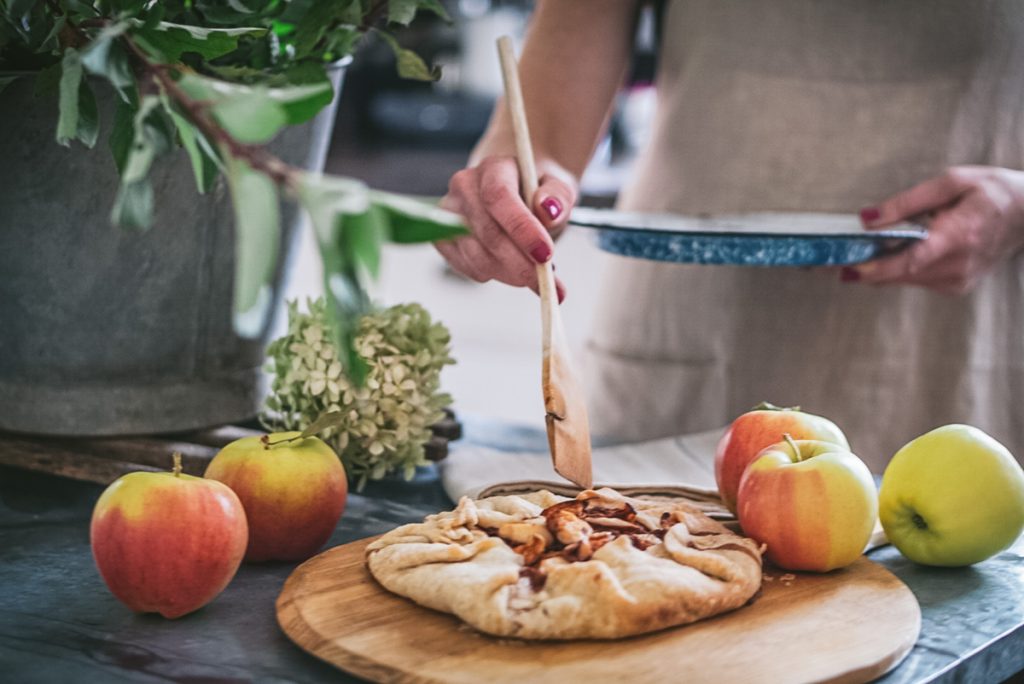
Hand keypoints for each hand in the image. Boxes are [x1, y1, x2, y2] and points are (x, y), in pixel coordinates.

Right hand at [436, 156, 576, 301]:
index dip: (522, 229)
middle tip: (545, 280)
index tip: (545, 254)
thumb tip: (549, 211)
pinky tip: (512, 269)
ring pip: (477, 256)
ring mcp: (448, 215)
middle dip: (520, 262)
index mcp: (493, 168)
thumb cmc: (537, 192)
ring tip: (534, 275)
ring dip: (510, 273)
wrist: (516, 193)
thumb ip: (558, 196)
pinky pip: (468, 268)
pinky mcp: (444, 240)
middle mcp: (464, 187)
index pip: (499, 196)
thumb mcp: (558, 187)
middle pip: (488, 232)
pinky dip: (495, 275)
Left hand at [844, 166, 1023, 294]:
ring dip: (876, 269)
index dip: (874, 268)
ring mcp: (958, 280)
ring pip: (903, 279)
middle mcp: (957, 264)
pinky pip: (915, 280)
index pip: (909, 260)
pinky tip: (888, 253)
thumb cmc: (995, 191)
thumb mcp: (954, 181)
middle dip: (861, 268)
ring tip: (849, 255)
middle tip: (826, 263)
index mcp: (958, 235)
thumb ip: (908, 201)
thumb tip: (868, 217)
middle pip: (898, 274)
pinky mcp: (956, 286)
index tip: (845, 270)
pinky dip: (897, 269)